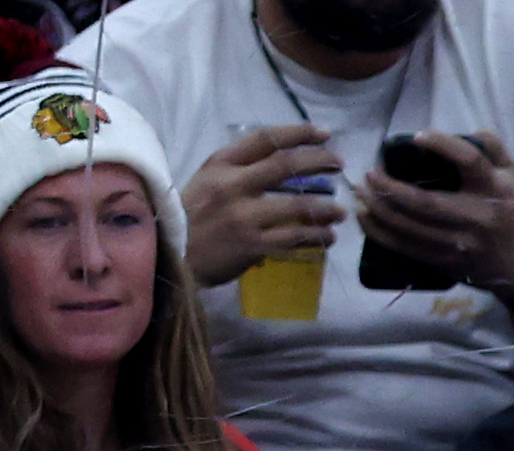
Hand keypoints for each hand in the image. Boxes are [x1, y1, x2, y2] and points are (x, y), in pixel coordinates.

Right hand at [182, 123, 344, 287]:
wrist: (172, 254)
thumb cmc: (191, 216)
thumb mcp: (208, 180)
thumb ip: (239, 168)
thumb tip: (282, 162)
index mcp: (222, 164)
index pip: (266, 139)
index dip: (299, 133)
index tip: (324, 134)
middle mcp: (233, 185)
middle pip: (285, 166)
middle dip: (319, 162)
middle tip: (339, 166)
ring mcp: (243, 216)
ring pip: (296, 206)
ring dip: (325, 208)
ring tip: (340, 212)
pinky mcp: (251, 245)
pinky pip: (292, 238)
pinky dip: (314, 237)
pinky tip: (327, 237)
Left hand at [348, 130, 513, 297]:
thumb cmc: (512, 210)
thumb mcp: (512, 173)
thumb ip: (491, 146)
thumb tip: (463, 131)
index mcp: (493, 189)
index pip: (469, 162)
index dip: (443, 146)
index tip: (418, 136)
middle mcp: (475, 217)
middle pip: (426, 203)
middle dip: (391, 188)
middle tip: (370, 173)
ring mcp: (457, 244)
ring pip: (411, 228)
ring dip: (380, 210)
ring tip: (361, 192)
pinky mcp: (443, 261)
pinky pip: (406, 249)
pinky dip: (381, 234)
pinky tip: (365, 218)